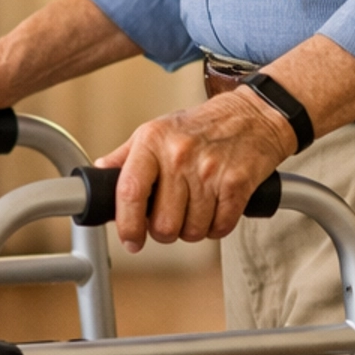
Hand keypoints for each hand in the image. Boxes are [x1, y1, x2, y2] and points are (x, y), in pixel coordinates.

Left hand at [95, 87, 295, 253]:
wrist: (255, 115)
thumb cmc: (204, 125)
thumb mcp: (157, 130)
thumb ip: (125, 156)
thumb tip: (99, 176)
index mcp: (153, 141)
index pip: (130, 192)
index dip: (127, 225)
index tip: (130, 239)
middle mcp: (180, 155)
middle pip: (164, 224)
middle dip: (166, 232)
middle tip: (171, 219)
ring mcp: (210, 171)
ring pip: (193, 231)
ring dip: (193, 229)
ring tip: (196, 209)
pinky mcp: (238, 184)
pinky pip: (221, 227)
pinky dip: (218, 226)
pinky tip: (216, 208)